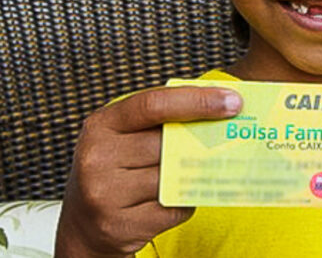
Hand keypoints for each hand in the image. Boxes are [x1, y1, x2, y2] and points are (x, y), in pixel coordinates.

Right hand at [55, 86, 242, 257]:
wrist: (83, 225)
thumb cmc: (116, 170)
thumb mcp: (126, 136)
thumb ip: (162, 121)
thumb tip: (222, 108)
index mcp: (102, 125)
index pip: (154, 104)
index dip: (197, 101)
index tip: (234, 102)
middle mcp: (97, 157)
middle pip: (168, 142)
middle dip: (202, 141)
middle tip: (231, 137)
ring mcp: (105, 194)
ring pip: (174, 177)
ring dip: (193, 174)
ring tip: (196, 170)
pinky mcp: (119, 225)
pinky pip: (174, 208)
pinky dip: (184, 202)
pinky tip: (176, 198)